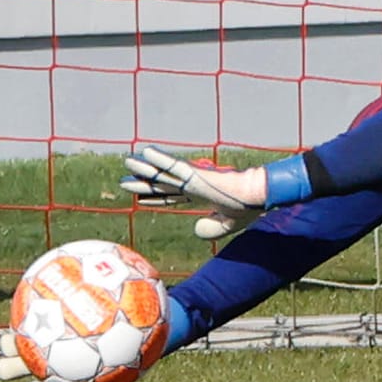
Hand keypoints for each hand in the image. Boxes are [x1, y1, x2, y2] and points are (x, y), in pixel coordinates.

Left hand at [122, 146, 267, 239]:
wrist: (258, 196)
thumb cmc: (249, 207)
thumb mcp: (229, 224)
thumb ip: (213, 228)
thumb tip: (196, 229)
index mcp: (202, 195)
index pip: (173, 197)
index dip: (156, 197)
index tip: (140, 198)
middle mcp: (194, 185)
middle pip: (163, 184)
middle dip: (143, 184)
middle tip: (124, 181)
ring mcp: (194, 178)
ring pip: (164, 173)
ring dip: (145, 168)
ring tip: (127, 162)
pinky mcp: (196, 174)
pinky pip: (174, 165)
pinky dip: (159, 159)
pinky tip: (146, 153)